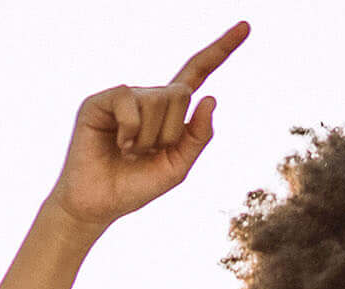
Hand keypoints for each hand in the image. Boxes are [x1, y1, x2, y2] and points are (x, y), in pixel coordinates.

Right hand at [49, 22, 245, 230]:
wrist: (98, 204)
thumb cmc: (135, 187)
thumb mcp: (177, 168)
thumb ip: (198, 137)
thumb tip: (210, 98)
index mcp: (169, 112)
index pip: (198, 73)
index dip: (221, 50)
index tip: (246, 27)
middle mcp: (148, 97)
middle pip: (180, 93)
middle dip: (170, 132)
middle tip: (146, 154)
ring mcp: (124, 97)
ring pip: (157, 99)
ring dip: (147, 138)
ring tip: (128, 152)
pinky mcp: (101, 101)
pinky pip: (129, 101)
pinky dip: (130, 129)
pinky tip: (117, 144)